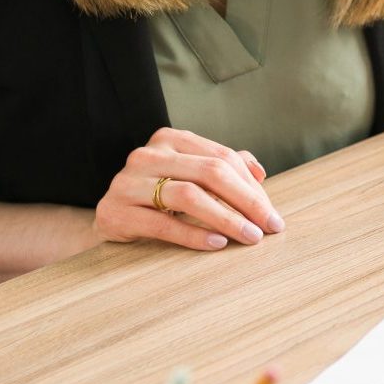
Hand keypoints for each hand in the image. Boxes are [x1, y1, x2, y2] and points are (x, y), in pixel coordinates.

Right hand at [94, 127, 282, 250]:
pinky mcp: (116, 211)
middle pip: (210, 173)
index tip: (272, 214)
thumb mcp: (190, 174)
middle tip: (269, 227)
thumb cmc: (158, 194)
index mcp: (171, 139)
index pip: (222, 158)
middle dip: (246, 202)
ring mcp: (128, 181)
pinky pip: (163, 223)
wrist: (111, 216)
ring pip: (189, 195)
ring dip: (226, 218)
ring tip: (249, 236)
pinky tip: (218, 244)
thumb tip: (260, 173)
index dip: (252, 187)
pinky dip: (195, 235)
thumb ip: (222, 167)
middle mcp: (149, 155)